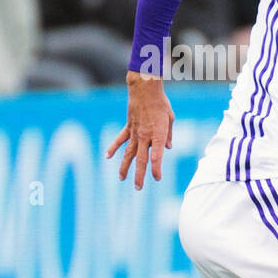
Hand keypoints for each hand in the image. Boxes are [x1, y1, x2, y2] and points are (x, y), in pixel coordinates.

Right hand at [106, 70, 173, 188]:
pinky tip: (107, 157)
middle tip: (138, 188)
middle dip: (140, 175)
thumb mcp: (170, 119)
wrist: (144, 89)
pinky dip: (113, 148)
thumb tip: (168, 148)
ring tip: (122, 179)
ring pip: (128, 153)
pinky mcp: (128, 127)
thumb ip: (169, 135)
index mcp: (158, 135)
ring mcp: (134, 132)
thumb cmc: (161, 103)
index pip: (157, 157)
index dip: (156, 169)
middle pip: (141, 160)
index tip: (157, 178)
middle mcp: (145, 136)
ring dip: (124, 167)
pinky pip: (119, 140)